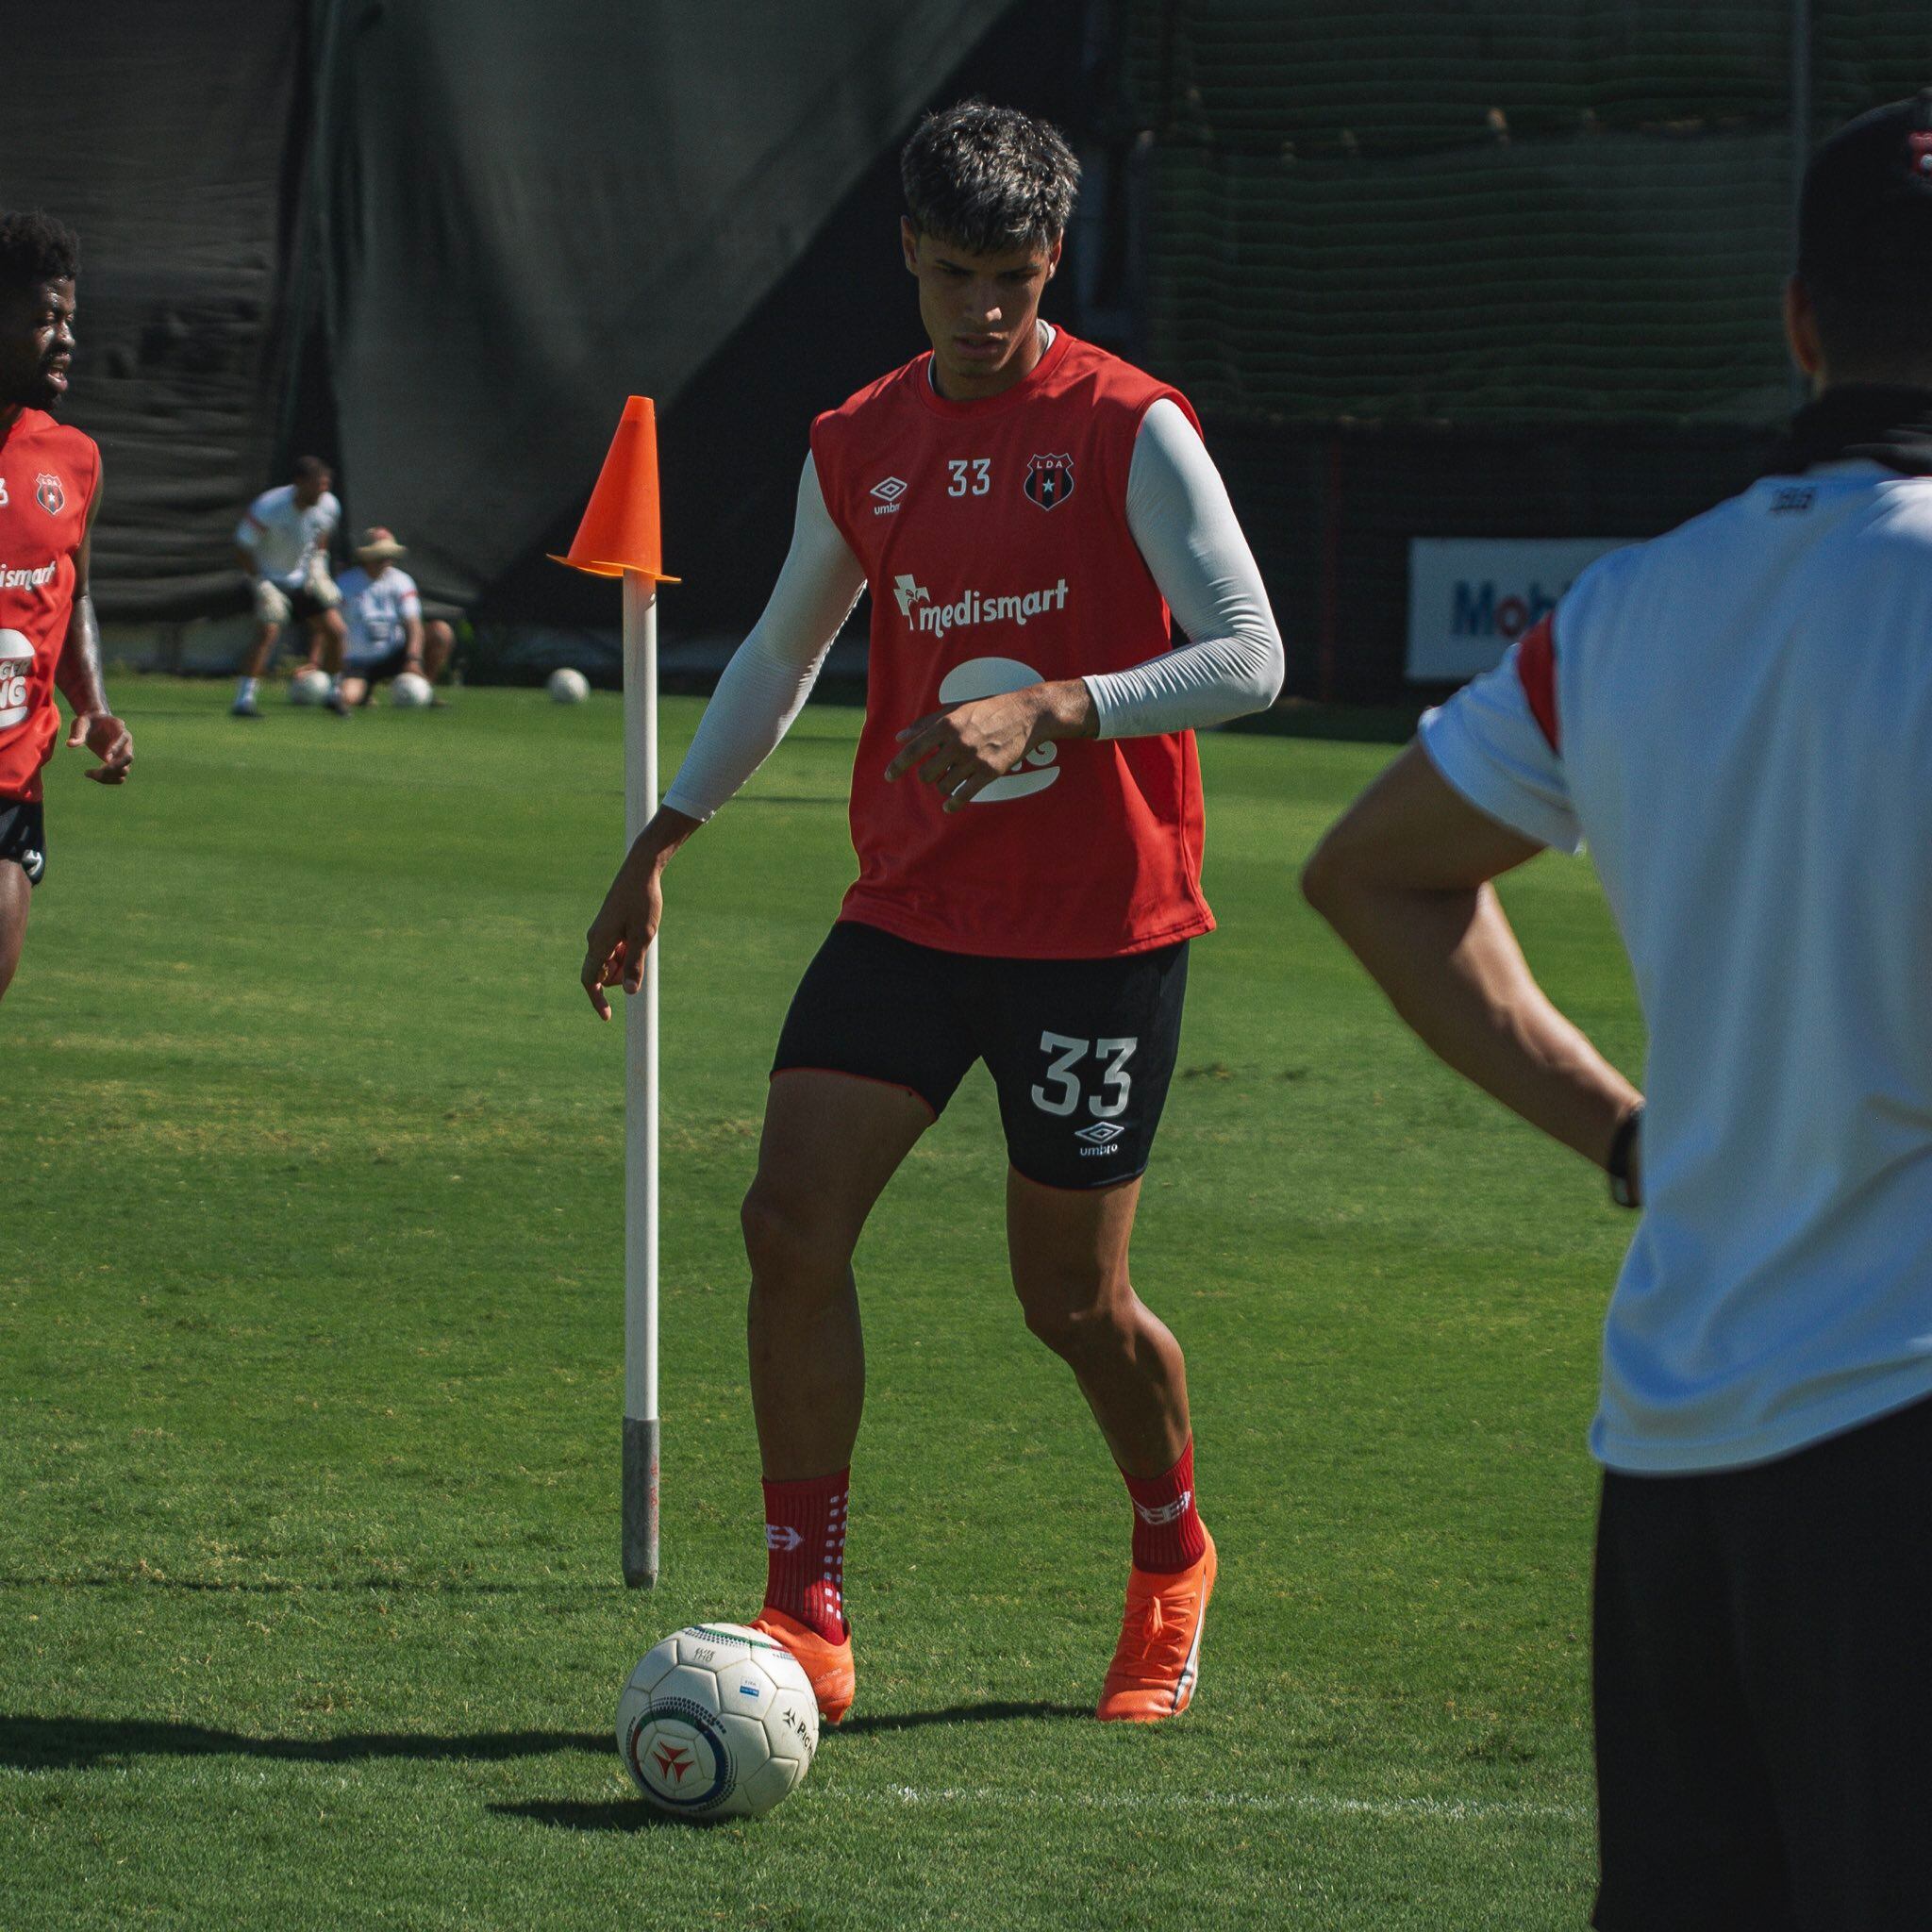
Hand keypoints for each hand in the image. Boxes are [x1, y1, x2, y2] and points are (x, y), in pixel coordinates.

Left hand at [67, 711, 132, 784]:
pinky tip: (91, 775)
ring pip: (124, 771)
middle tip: (97, 771)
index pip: (123, 739)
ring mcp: (122, 755)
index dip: (115, 749)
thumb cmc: (88, 722)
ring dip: (108, 776)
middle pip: (127, 758)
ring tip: (89, 773)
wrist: (94, 724)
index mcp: (119, 730)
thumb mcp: (80, 723)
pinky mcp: (117, 764)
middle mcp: (126, 744)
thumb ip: (77, 733)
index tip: (105, 758)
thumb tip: (70, 745)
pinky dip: (107, 780)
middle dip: (113, 767)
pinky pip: (118, 777)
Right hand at [581, 847, 665, 1019]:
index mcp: (599, 943)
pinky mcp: (609, 926)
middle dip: (619, 975)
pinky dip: (627, 949)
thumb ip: (635, 965)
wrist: (641, 870)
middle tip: (641, 953)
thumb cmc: (643, 901)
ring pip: (611, 961)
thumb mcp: (644, 936)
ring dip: (625, 960)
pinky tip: (641, 932)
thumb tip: (629, 992)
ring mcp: (601, 933)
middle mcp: (595, 939)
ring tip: (643, 937)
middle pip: (603, 973)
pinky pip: (616, 948)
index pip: (589, 980)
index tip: (607, 1017)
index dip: (596, 1000)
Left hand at [886, 680, 1091, 811]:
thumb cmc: (989, 709)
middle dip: (927, 775)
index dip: (898, 765)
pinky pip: (964, 796)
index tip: (888, 776)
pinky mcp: (990, 772)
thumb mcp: (956, 709)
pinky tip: (950, 805)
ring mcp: (974, 758)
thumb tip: (900, 738)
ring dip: (943, 785)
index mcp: (947, 724)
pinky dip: (953, 803)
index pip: (914, 750)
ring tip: (951, 778)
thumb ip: (926, 724)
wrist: (1026, 714)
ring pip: (944, 785)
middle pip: (926, 773)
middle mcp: (958, 742)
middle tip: (934, 772)